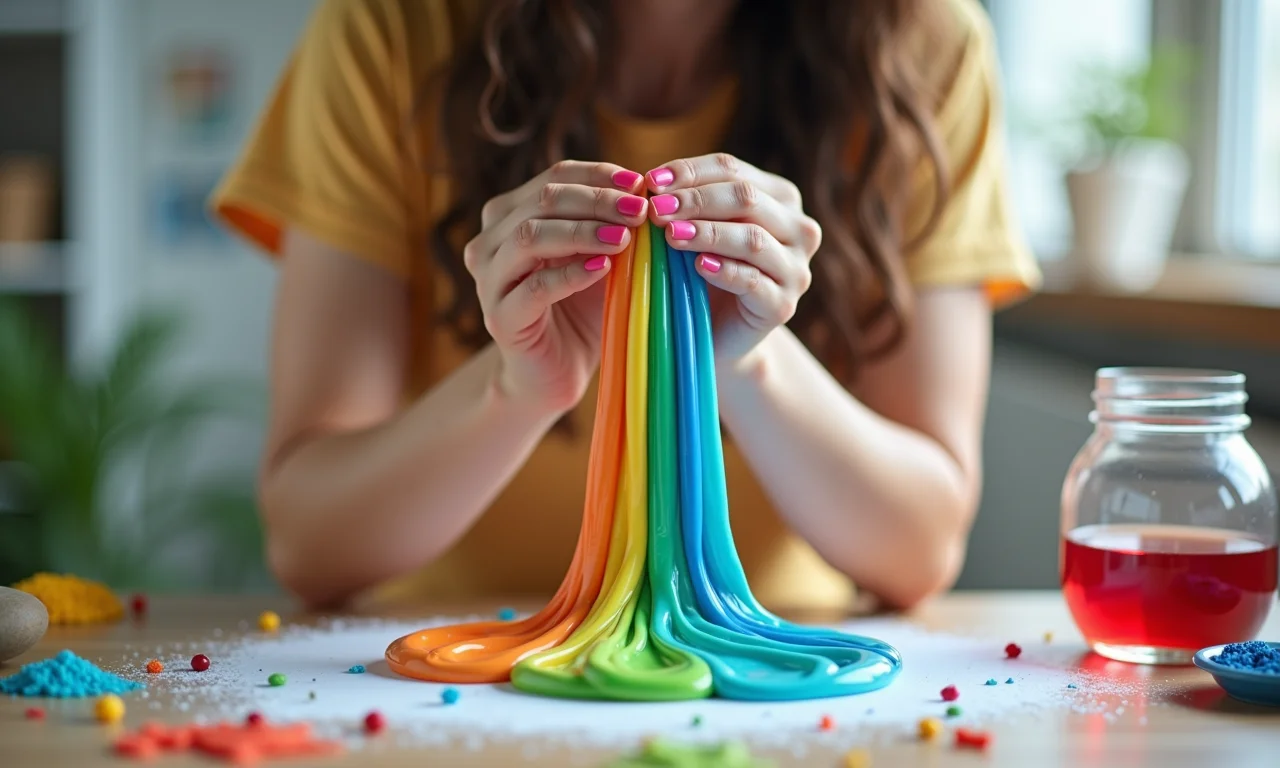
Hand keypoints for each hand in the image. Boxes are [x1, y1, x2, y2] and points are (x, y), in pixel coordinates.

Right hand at [466, 161, 648, 414]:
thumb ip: (611, 224)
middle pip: (543, 201)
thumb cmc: (580, 309)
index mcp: (510, 214)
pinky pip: (534, 287)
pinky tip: (603, 269)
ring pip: (530, 236)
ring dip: (583, 232)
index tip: (641, 183)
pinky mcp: (500, 317)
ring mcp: (489, 279)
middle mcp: (490, 240)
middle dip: (597, 201)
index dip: (598, 175)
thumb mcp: (600, 257)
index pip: (555, 177)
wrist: (557, 371)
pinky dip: (571, 274)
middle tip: (640, 211)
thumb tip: (648, 188)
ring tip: (624, 238)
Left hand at [644, 153, 821, 366]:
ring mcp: (795, 269)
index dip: (691, 171)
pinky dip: (725, 271)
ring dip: (708, 233)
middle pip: (747, 199)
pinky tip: (698, 266)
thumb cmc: (703, 273)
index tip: (651, 180)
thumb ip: (688, 203)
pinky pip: (753, 281)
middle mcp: (798, 229)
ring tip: (670, 235)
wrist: (719, 333)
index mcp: (780, 198)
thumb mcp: (699, 229)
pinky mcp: (783, 305)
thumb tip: (651, 182)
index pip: (733, 170)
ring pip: (753, 239)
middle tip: (656, 209)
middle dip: (696, 200)